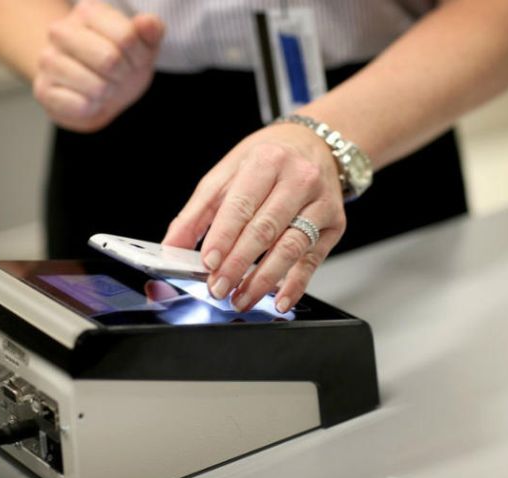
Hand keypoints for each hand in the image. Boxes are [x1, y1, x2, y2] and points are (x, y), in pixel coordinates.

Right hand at [33, 0, 163, 132]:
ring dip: (109, 93)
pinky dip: (93, 108)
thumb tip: (147, 22)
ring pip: (96, 87)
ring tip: (103, 87)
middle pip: (110, 60)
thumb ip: (151, 31)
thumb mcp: (143, 47)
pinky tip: (88, 99)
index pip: (127, 37)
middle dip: (123, 75)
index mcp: (88, 12)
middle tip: (118, 75)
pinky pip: (81, 106)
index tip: (134, 59)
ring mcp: (48, 60)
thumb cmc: (121, 65)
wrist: (95, 93)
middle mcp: (61, 31)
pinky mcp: (43, 90)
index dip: (139, 56)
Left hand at [162, 123, 346, 312]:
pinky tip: (280, 300)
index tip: (208, 263)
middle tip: (218, 288)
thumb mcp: (227, 174)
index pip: (242, 205)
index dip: (224, 237)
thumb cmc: (269, 160)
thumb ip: (198, 211)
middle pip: (265, 229)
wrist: (317, 146)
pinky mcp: (334, 224)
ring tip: (241, 298)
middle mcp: (298, 179)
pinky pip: (314, 259)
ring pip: (291, 247)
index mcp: (266, 161)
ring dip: (263, 280)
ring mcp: (320, 202)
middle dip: (238, 264)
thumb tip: (173, 246)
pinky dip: (295, 284)